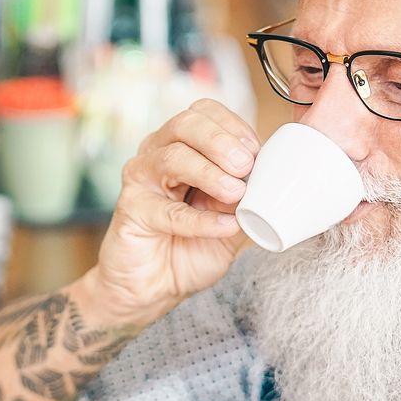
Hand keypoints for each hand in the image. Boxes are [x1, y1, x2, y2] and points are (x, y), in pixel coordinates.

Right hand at [88, 99, 257, 324]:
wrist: (156, 287)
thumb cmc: (190, 248)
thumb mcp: (230, 218)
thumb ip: (246, 196)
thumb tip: (268, 176)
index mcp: (182, 145)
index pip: (204, 113)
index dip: (232, 125)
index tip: (256, 151)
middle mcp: (158, 153)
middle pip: (186, 123)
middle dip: (221, 141)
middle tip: (245, 165)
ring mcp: (142, 179)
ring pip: (173, 157)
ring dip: (210, 173)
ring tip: (235, 193)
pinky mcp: (132, 209)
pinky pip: (168, 210)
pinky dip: (201, 220)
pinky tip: (224, 226)